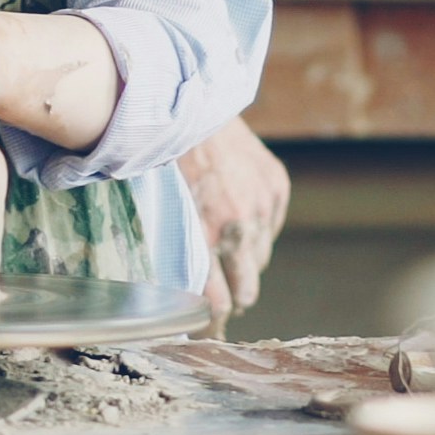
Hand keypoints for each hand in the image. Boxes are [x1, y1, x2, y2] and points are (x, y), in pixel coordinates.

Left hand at [178, 120, 288, 329]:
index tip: (206, 328)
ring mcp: (261, 207)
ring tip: (223, 241)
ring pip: (260, 260)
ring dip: (244, 260)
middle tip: (220, 293)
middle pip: (247, 291)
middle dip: (233, 296)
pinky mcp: (276, 187)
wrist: (188, 106)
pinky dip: (257, 228)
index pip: (219, 304)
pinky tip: (236, 211)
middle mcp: (238, 226)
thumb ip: (173, 252)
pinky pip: (271, 228)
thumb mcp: (158, 211)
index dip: (212, 323)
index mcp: (203, 236)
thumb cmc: (163, 158)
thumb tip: (180, 291)